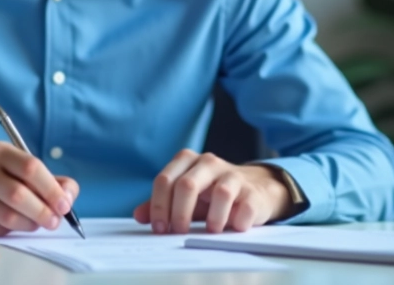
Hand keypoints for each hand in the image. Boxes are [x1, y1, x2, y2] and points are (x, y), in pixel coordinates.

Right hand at [0, 141, 78, 236]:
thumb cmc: (0, 177)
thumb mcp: (23, 169)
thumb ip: (52, 181)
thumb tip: (68, 197)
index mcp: (0, 151)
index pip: (31, 167)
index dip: (51, 189)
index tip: (64, 206)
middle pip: (19, 194)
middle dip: (42, 211)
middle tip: (54, 221)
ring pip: (8, 216)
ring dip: (29, 224)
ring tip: (36, 223)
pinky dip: (12, 230)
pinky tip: (15, 224)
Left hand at [133, 149, 291, 233]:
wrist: (253, 189)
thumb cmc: (212, 194)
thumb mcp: (184, 197)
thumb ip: (161, 204)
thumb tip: (139, 216)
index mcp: (187, 160)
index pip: (165, 180)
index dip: (159, 207)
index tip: (160, 228)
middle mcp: (208, 162)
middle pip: (187, 185)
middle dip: (179, 213)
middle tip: (179, 232)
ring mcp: (233, 174)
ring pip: (220, 193)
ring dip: (213, 219)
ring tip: (210, 231)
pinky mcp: (253, 191)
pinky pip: (245, 207)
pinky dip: (237, 222)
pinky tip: (233, 228)